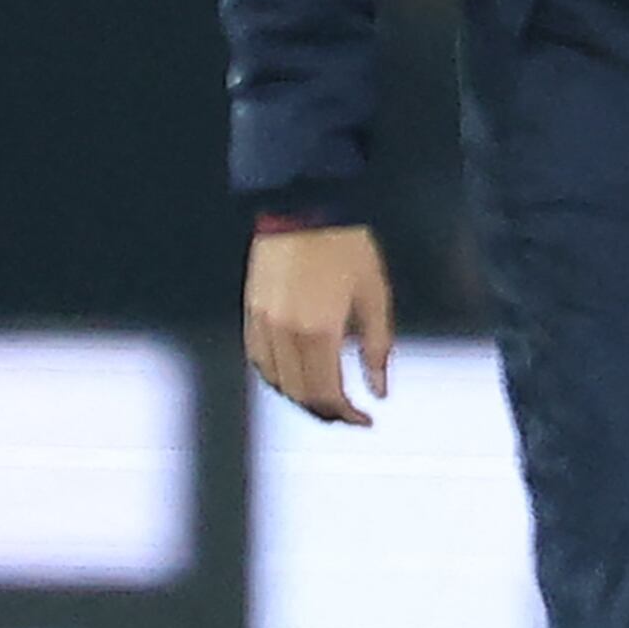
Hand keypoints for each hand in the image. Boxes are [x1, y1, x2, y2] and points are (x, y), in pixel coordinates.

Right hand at [244, 224, 394, 425]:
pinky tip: (295, 376)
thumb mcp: (374, 294)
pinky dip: (277, 378)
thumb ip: (377, 346)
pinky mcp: (250, 314)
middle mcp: (284, 335)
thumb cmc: (345, 246)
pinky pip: (259, 362)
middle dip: (326, 411)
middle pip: (300, 395)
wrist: (304, 208)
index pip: (327, 393)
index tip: (364, 419)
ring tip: (326, 398)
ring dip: (301, 398)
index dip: (346, 414)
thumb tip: (379, 389)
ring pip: (276, 383)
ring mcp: (262, 325)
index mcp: (318, 332)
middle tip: (348, 413)